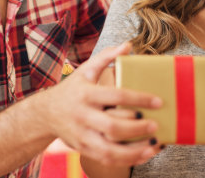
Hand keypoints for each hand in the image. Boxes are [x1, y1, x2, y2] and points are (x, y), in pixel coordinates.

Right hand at [42, 43, 163, 165]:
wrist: (46, 113)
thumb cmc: (73, 89)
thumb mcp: (85, 70)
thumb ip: (106, 57)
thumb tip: (127, 44)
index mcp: (87, 94)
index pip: (116, 96)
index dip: (138, 99)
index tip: (158, 101)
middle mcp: (83, 116)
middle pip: (113, 126)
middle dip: (137, 128)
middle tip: (155, 125)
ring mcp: (82, 135)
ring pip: (110, 149)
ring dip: (135, 150)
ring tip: (154, 144)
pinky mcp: (84, 149)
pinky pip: (107, 159)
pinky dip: (128, 160)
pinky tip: (144, 154)